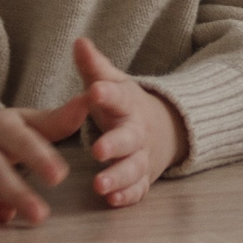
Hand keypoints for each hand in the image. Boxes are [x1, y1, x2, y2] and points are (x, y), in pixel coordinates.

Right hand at [0, 95, 90, 229]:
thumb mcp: (27, 122)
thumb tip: (90, 99)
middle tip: (42, 215)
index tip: (60, 176)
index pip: (23, 142)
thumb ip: (58, 119)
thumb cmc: (1, 130)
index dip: (40, 158)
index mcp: (4, 126)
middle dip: (18, 191)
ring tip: (10, 220)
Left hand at [70, 37, 185, 207]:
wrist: (164, 129)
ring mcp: (142, 157)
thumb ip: (94, 67)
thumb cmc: (125, 106)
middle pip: (129, 139)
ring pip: (133, 169)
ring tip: (99, 186)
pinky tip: (112, 201)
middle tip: (98, 149)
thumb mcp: (112, 83)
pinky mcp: (142, 179)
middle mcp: (137, 132)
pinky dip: (127, 196)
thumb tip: (78, 41)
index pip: (119, 96)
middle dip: (115, 144)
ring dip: (118, 177)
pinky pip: (137, 190)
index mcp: (128, 105)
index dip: (107, 93)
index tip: (94, 90)